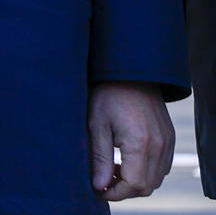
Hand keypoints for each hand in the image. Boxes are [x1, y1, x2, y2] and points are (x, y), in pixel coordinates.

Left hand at [88, 81, 172, 198]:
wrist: (131, 73)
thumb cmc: (108, 95)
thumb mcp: (97, 126)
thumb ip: (100, 159)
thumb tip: (99, 186)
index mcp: (140, 143)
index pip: (133, 184)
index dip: (115, 193)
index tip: (98, 190)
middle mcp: (159, 146)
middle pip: (147, 186)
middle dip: (124, 190)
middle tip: (103, 181)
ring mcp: (168, 143)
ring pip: (156, 179)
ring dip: (135, 182)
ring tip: (112, 170)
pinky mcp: (170, 138)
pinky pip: (162, 167)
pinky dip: (146, 171)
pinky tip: (126, 161)